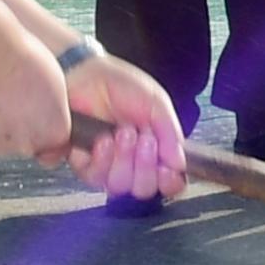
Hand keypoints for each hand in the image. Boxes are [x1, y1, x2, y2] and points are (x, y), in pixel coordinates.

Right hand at [0, 36, 72, 162]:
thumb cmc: (25, 62)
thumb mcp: (58, 84)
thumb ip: (56, 109)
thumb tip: (51, 112)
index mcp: (54, 133)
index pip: (57, 148)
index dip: (48, 132)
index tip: (42, 120)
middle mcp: (28, 145)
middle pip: (28, 145)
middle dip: (23, 128)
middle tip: (16, 102)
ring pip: (1, 141)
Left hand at [59, 47, 186, 200]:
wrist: (86, 75)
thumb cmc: (120, 84)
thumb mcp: (156, 102)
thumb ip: (170, 132)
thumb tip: (180, 163)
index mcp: (155, 149)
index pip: (168, 180)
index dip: (170, 182)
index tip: (169, 171)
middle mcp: (133, 162)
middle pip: (145, 189)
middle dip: (146, 166)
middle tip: (145, 139)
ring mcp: (109, 165)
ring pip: (120, 186)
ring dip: (124, 159)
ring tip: (122, 132)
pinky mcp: (85, 164)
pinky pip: (96, 178)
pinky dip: (102, 159)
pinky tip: (103, 139)